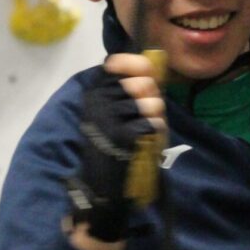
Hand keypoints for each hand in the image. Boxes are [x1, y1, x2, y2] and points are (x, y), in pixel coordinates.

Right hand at [66, 55, 165, 243]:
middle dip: (154, 99)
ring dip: (157, 119)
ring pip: (152, 104)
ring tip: (145, 132)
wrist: (103, 186)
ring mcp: (107, 118)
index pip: (115, 64)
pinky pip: (153, 124)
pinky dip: (155, 134)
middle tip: (148, 116)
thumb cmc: (114, 147)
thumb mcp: (118, 113)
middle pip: (142, 84)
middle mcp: (97, 101)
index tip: (146, 72)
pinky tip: (144, 143)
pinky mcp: (121, 135)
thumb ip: (134, 91)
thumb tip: (152, 68)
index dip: (136, 64)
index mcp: (93, 93)